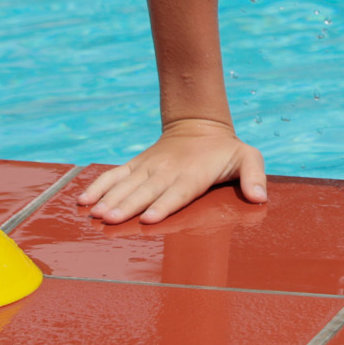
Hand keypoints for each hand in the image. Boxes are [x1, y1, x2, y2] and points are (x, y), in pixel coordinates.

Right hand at [76, 118, 267, 223]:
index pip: (178, 192)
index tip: (149, 218)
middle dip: (128, 206)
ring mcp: (149, 167)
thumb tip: (260, 198)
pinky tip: (83, 200)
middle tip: (110, 220)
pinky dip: (99, 186)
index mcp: (193, 174)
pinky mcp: (136, 165)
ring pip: (127, 184)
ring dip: (109, 198)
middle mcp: (168, 171)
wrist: (199, 125)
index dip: (163, 205)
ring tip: (94, 213)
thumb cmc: (225, 150)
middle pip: (146, 191)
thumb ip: (255, 177)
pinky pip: (115, 175)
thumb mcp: (248, 157)